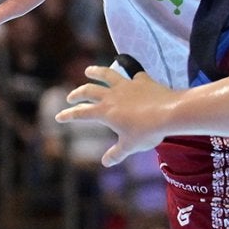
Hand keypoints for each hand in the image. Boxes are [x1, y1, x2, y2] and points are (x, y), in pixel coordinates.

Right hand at [55, 64, 177, 165]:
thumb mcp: (130, 146)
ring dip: (96, 72)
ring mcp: (126, 86)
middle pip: (89, 91)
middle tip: (71, 97)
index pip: (81, 114)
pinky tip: (128, 66)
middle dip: (77, 94)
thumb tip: (106, 162)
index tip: (58, 117)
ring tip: (89, 70)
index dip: (68, 115)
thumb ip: (116, 154)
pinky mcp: (141, 80)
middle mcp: (112, 96)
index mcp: (105, 112)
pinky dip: (129, 69)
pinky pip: (133, 72)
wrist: (169, 112)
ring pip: (106, 75)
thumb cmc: (147, 131)